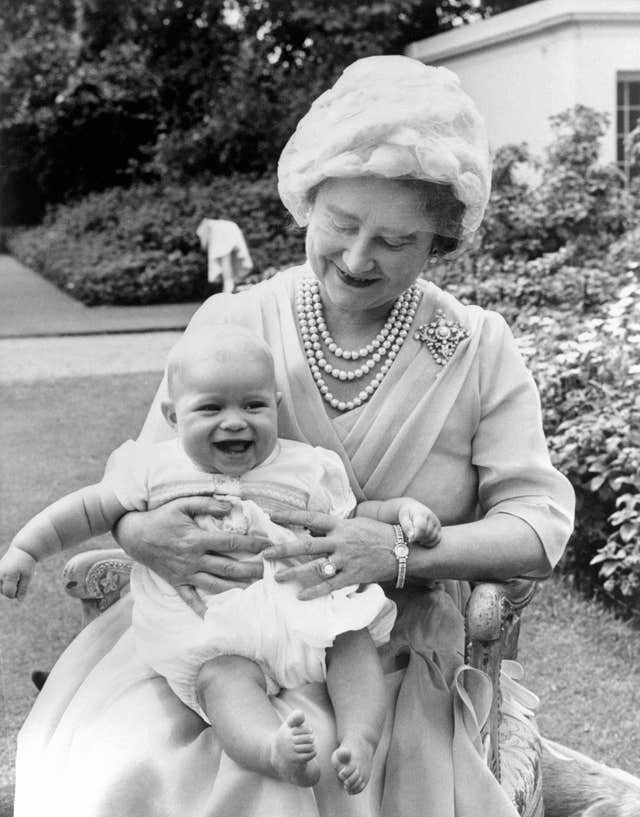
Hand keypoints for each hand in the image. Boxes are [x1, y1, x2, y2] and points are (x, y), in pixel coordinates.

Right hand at [0, 547, 36, 599]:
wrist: (21, 549)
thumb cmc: (26, 562)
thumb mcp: (28, 575)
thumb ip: (23, 588)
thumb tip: (19, 600)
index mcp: (8, 575)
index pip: (9, 593)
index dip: (17, 594)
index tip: (23, 585)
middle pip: (5, 592)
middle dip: (14, 590)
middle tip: (21, 579)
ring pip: (1, 589)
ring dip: (10, 587)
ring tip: (17, 577)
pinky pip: (0, 584)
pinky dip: (6, 583)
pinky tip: (13, 576)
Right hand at [113, 496, 268, 615]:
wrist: (134, 535)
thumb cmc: (161, 517)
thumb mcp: (182, 504)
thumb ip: (207, 504)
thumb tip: (231, 506)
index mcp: (197, 539)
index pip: (231, 542)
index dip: (252, 544)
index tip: (268, 545)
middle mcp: (193, 559)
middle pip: (228, 567)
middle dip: (251, 570)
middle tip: (269, 572)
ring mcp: (185, 573)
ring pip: (215, 585)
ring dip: (235, 588)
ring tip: (254, 590)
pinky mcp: (176, 582)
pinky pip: (189, 599)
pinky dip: (200, 609)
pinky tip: (212, 617)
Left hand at [263, 510, 397, 600]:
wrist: (402, 549)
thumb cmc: (378, 534)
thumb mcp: (355, 524)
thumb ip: (335, 528)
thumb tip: (313, 531)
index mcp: (340, 525)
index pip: (310, 518)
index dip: (290, 516)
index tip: (272, 515)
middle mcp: (340, 541)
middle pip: (306, 546)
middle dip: (284, 549)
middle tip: (265, 554)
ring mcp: (345, 560)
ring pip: (315, 568)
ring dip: (294, 573)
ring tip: (277, 578)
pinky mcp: (352, 576)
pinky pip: (330, 585)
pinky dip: (314, 591)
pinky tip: (300, 597)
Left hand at [398, 499, 440, 547]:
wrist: (414, 508)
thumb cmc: (407, 514)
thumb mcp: (403, 517)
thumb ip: (406, 527)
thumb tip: (411, 537)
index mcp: (422, 513)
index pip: (421, 528)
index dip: (416, 536)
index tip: (410, 540)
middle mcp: (431, 517)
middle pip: (427, 534)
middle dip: (418, 539)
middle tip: (412, 538)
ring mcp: (436, 523)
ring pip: (432, 538)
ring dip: (424, 541)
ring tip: (417, 538)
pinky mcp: (439, 528)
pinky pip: (438, 539)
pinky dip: (430, 543)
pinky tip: (423, 541)